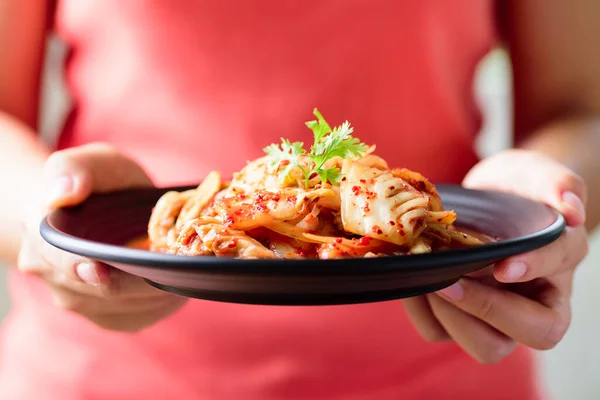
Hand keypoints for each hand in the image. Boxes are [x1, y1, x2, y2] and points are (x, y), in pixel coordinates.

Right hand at [17, 143, 186, 331]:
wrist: (103, 210)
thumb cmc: (100, 183)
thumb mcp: (94, 162)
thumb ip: (74, 169)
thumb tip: (64, 193)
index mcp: (41, 232)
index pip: (53, 256)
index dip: (76, 265)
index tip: (100, 267)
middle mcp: (49, 273)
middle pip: (94, 288)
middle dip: (135, 278)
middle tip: (169, 264)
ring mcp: (76, 299)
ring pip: (120, 306)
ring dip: (153, 291)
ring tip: (177, 268)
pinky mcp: (106, 315)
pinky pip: (135, 317)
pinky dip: (160, 302)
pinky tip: (174, 283)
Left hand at [402, 149, 588, 363]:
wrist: (489, 196)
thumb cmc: (519, 189)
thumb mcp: (539, 176)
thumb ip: (559, 184)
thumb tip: (571, 209)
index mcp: (561, 270)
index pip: (562, 281)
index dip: (533, 277)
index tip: (503, 266)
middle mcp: (535, 302)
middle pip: (534, 334)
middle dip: (486, 310)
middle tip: (449, 281)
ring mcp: (496, 318)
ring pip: (485, 347)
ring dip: (450, 315)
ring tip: (426, 276)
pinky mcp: (459, 317)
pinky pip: (438, 332)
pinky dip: (420, 308)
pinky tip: (413, 275)